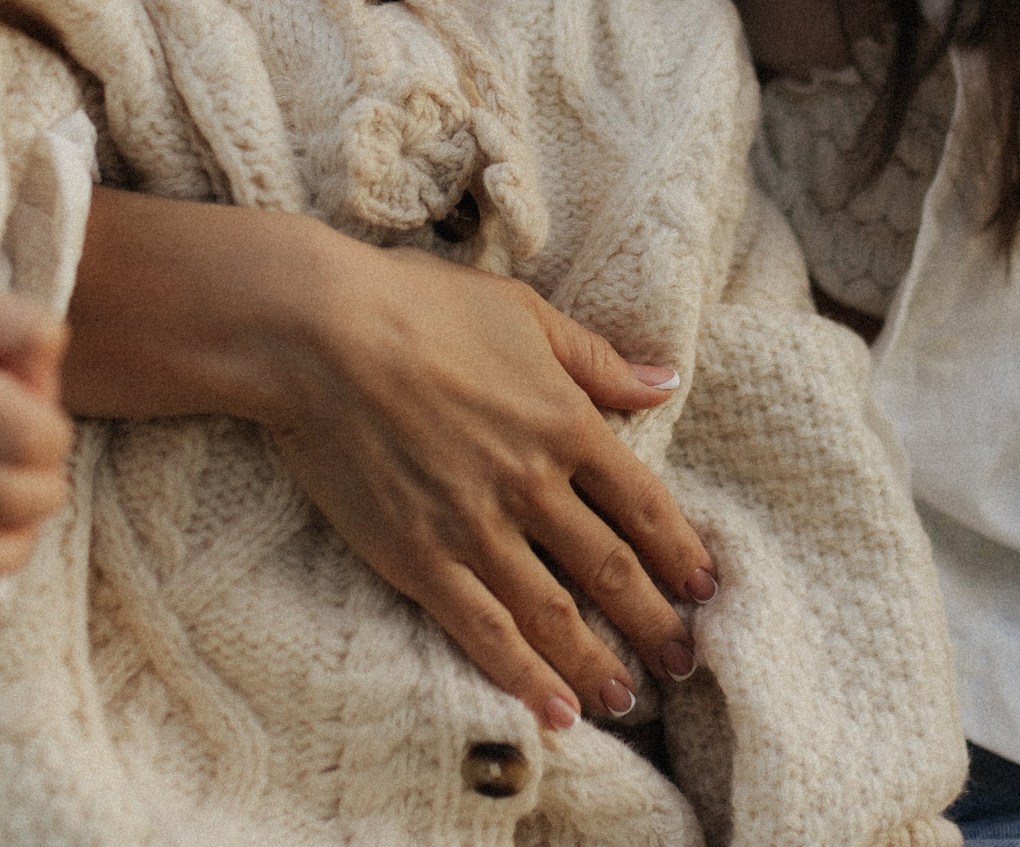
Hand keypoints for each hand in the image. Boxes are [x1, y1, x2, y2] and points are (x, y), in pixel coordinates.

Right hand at [64, 190, 718, 733]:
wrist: (316, 333)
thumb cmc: (418, 306)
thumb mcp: (524, 312)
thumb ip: (597, 358)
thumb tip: (665, 382)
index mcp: (564, 421)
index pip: (644, 504)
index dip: (681, 552)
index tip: (704, 588)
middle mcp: (531, 483)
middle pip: (610, 569)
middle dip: (653, 623)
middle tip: (682, 663)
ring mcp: (474, 527)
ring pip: (554, 612)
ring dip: (597, 663)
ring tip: (626, 699)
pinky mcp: (417, 558)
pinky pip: (482, 630)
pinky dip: (523, 676)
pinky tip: (554, 713)